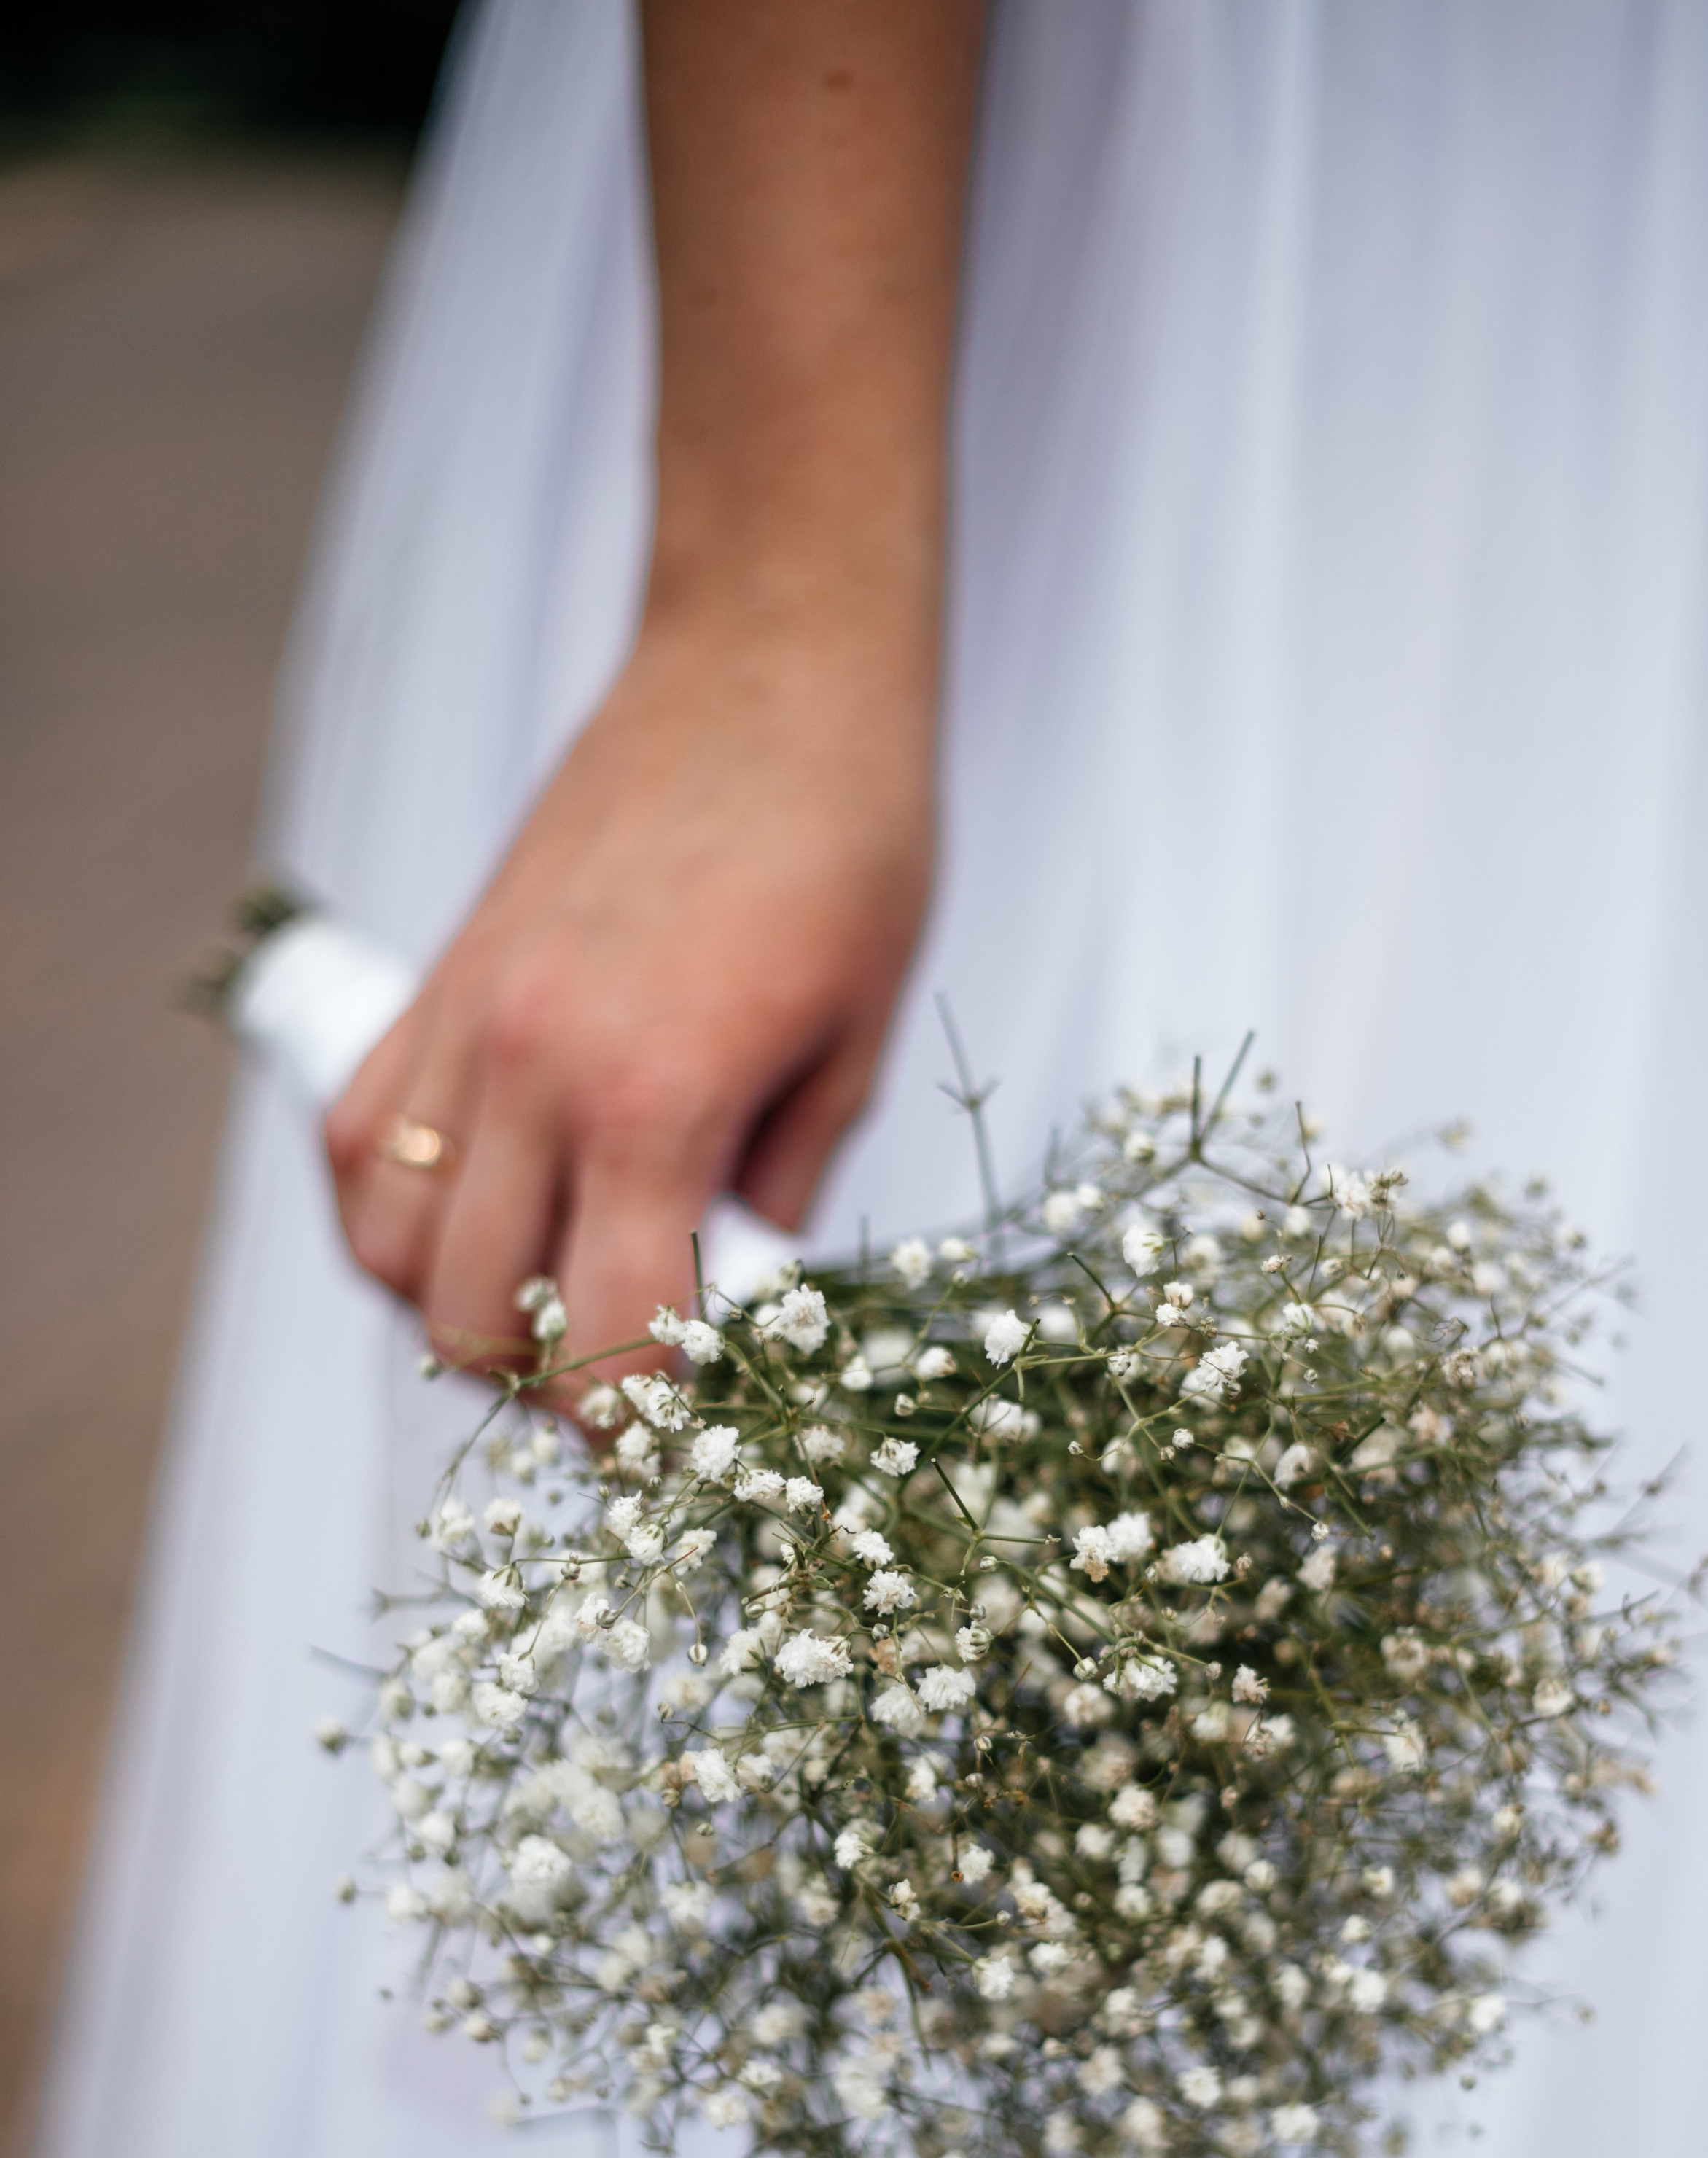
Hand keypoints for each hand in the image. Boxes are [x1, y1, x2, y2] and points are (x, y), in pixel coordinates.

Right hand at [324, 595, 934, 1396]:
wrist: (772, 664)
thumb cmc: (849, 839)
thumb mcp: (860, 1039)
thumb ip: (784, 1190)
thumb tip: (738, 1293)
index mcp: (656, 1099)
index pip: (607, 1338)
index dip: (639, 1429)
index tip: (676, 1452)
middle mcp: (530, 1067)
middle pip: (470, 1320)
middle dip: (542, 1389)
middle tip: (620, 1385)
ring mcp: (466, 1016)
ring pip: (386, 1243)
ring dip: (453, 1310)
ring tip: (544, 1303)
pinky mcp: (437, 970)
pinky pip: (356, 1137)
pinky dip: (392, 1210)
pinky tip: (471, 1212)